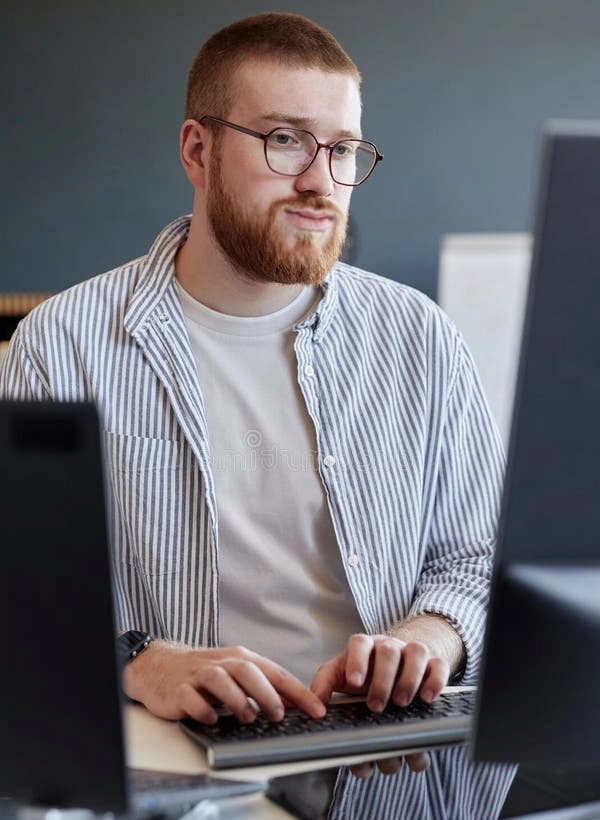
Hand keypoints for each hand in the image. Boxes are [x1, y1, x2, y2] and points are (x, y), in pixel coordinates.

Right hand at [123, 640, 325, 724]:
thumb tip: (294, 705)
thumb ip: (262, 686)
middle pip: (248, 671)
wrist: (159, 665)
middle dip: (267, 693)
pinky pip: (191, 698)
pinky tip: (211, 719)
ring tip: (249, 718)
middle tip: (279, 715)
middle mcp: (222, 662)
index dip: (297, 691)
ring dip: (238, 700)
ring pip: (221, 680)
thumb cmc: (204, 673)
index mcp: (240, 658)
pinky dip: (202, 709)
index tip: (316, 709)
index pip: (275, 672)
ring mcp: (199, 675)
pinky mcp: (178, 689)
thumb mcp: (236, 674)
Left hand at [310, 618, 463, 777]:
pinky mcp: (433, 663)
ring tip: (401, 702)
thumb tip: (313, 704)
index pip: (359, 643)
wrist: (395, 661)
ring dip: (409, 678)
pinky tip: (427, 698)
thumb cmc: (365, 670)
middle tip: (376, 705)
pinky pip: (439, 665)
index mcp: (364, 647)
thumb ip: (325, 684)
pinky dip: (435, 680)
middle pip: (388, 651)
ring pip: (416, 652)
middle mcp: (389, 646)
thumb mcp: (341, 674)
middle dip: (383, 679)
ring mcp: (412, 652)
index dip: (356, 660)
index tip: (354, 682)